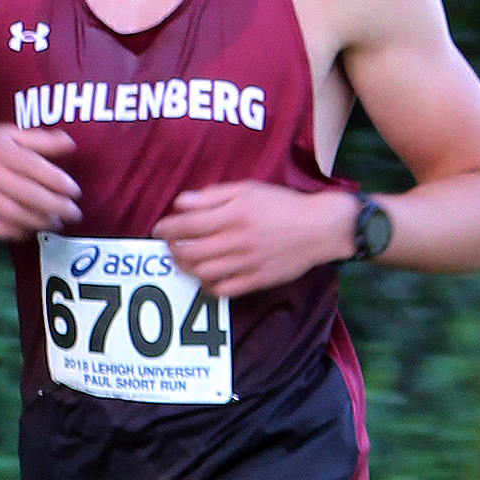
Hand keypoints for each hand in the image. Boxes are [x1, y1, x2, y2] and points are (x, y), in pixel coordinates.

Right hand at [0, 125, 81, 240]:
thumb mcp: (6, 134)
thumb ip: (39, 139)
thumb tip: (72, 144)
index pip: (35, 168)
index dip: (59, 182)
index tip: (75, 191)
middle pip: (27, 194)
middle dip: (56, 207)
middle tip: (74, 214)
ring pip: (11, 213)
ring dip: (38, 222)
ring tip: (56, 224)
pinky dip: (14, 232)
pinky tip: (29, 231)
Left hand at [153, 182, 355, 297]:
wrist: (320, 227)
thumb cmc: (282, 204)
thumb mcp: (247, 189)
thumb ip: (212, 196)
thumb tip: (181, 202)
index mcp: (233, 216)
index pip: (187, 225)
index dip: (167, 229)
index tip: (160, 229)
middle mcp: (237, 241)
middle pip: (189, 252)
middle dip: (172, 249)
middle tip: (169, 245)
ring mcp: (247, 263)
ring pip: (202, 273)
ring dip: (186, 268)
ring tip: (183, 260)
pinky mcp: (257, 280)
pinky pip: (224, 290)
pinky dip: (207, 286)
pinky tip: (205, 276)